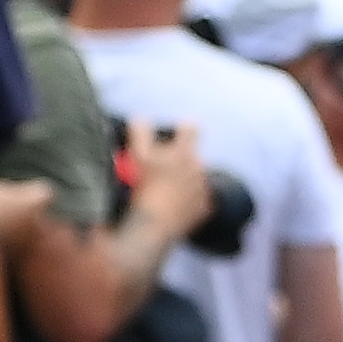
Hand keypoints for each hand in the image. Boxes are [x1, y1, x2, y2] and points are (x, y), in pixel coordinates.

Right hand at [122, 121, 212, 243]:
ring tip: (165, 190)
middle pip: (191, 156)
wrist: (153, 224)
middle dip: (179, 160)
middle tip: (161, 170)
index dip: (183, 128)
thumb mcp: (138, 156)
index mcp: (185, 152)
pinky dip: (188, 201)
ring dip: (184, 181)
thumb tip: (139, 117)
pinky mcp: (205, 208)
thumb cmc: (145, 187)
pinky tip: (173, 205)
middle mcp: (199, 168)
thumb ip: (140, 132)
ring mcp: (204, 189)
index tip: (176, 132)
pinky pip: (199, 199)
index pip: (191, 128)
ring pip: (195, 178)